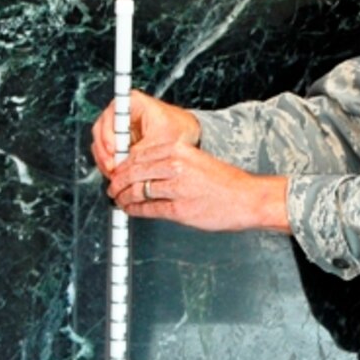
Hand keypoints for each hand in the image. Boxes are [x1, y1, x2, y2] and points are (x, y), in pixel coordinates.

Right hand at [90, 89, 200, 179]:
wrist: (187, 135)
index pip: (110, 116)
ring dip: (106, 159)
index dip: (108, 135)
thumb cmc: (178, 130)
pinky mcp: (120, 140)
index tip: (113, 150)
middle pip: (100, 130)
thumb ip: (141, 153)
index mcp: (132, 102)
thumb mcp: (161, 142)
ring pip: (101, 143)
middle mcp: (122, 111)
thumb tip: (124, 168)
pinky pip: (107, 152)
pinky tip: (117, 174)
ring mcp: (119, 126)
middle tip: (112, 167)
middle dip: (104, 152)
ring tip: (114, 173)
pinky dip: (110, 163)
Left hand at [106, 139, 290, 233]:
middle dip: (118, 181)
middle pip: (134, 172)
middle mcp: (176, 166)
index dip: (123, 165)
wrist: (247, 199)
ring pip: (137, 191)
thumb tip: (143, 169)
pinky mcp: (179, 210)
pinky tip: (130, 210)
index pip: (138, 155)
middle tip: (113, 187)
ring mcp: (177, 188)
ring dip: (123, 197)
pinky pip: (148, 209)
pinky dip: (135, 210)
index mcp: (179, 150)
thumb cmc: (224, 182)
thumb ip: (170, 162)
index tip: (117, 171)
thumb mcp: (196, 160)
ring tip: (119, 200)